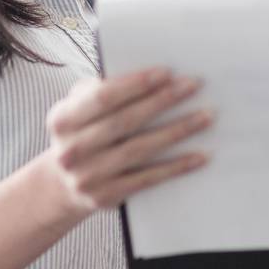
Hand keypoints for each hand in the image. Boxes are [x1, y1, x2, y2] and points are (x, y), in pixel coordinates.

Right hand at [44, 67, 211, 215]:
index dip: (136, 84)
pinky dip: (176, 167)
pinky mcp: (106, 196)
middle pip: (125, 121)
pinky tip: (200, 155)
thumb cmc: (82, 133)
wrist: (63, 185)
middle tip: (193, 86)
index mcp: (62, 120)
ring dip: (177, 131)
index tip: (167, 72)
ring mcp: (88, 176)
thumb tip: (152, 76)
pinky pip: (148, 179)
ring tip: (205, 117)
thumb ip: (101, 89)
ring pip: (140, 149)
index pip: (103, 97)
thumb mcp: (78, 108)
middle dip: (162, 101)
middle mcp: (71, 150)